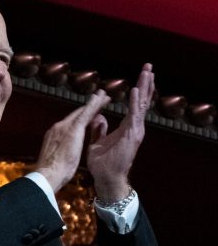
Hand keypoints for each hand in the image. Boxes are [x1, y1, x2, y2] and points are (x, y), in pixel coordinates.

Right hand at [36, 90, 110, 191]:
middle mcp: (57, 128)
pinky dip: (93, 105)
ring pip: (82, 112)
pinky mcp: (73, 129)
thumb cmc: (52, 173)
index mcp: (54, 135)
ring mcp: (64, 127)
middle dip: (88, 107)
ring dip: (94, 103)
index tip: (89, 113)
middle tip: (99, 98)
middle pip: (76, 115)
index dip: (80, 117)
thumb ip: (59, 152)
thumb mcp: (55, 160)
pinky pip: (86, 114)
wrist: (47, 174)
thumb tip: (61, 153)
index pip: (70, 123)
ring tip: (104, 96)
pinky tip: (100, 98)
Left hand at [87, 63, 154, 200]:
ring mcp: (134, 131)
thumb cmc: (101, 163)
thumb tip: (99, 117)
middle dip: (145, 83)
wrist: (106, 178)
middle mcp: (134, 127)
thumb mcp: (97, 142)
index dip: (138, 90)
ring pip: (141, 104)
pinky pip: (134, 115)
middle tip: (148, 66)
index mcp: (127, 127)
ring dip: (144, 87)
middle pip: (141, 101)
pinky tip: (135, 89)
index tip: (141, 75)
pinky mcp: (131, 135)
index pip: (134, 104)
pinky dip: (134, 102)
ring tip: (147, 72)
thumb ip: (99, 129)